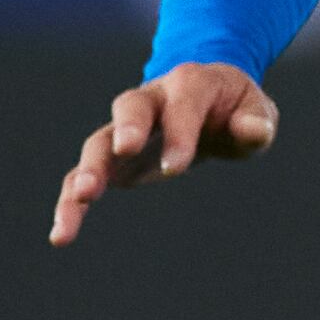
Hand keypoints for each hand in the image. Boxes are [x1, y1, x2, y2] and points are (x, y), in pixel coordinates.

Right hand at [48, 62, 275, 243]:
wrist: (209, 102)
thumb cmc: (236, 109)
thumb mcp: (256, 111)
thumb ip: (256, 122)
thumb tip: (255, 131)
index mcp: (189, 84)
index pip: (181, 105)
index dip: (178, 133)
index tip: (176, 168)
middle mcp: (149, 100)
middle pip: (129, 108)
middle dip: (126, 129)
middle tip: (124, 153)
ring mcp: (125, 129)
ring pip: (99, 143)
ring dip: (89, 169)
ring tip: (81, 198)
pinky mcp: (112, 159)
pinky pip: (85, 176)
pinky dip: (72, 202)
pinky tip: (62, 235)